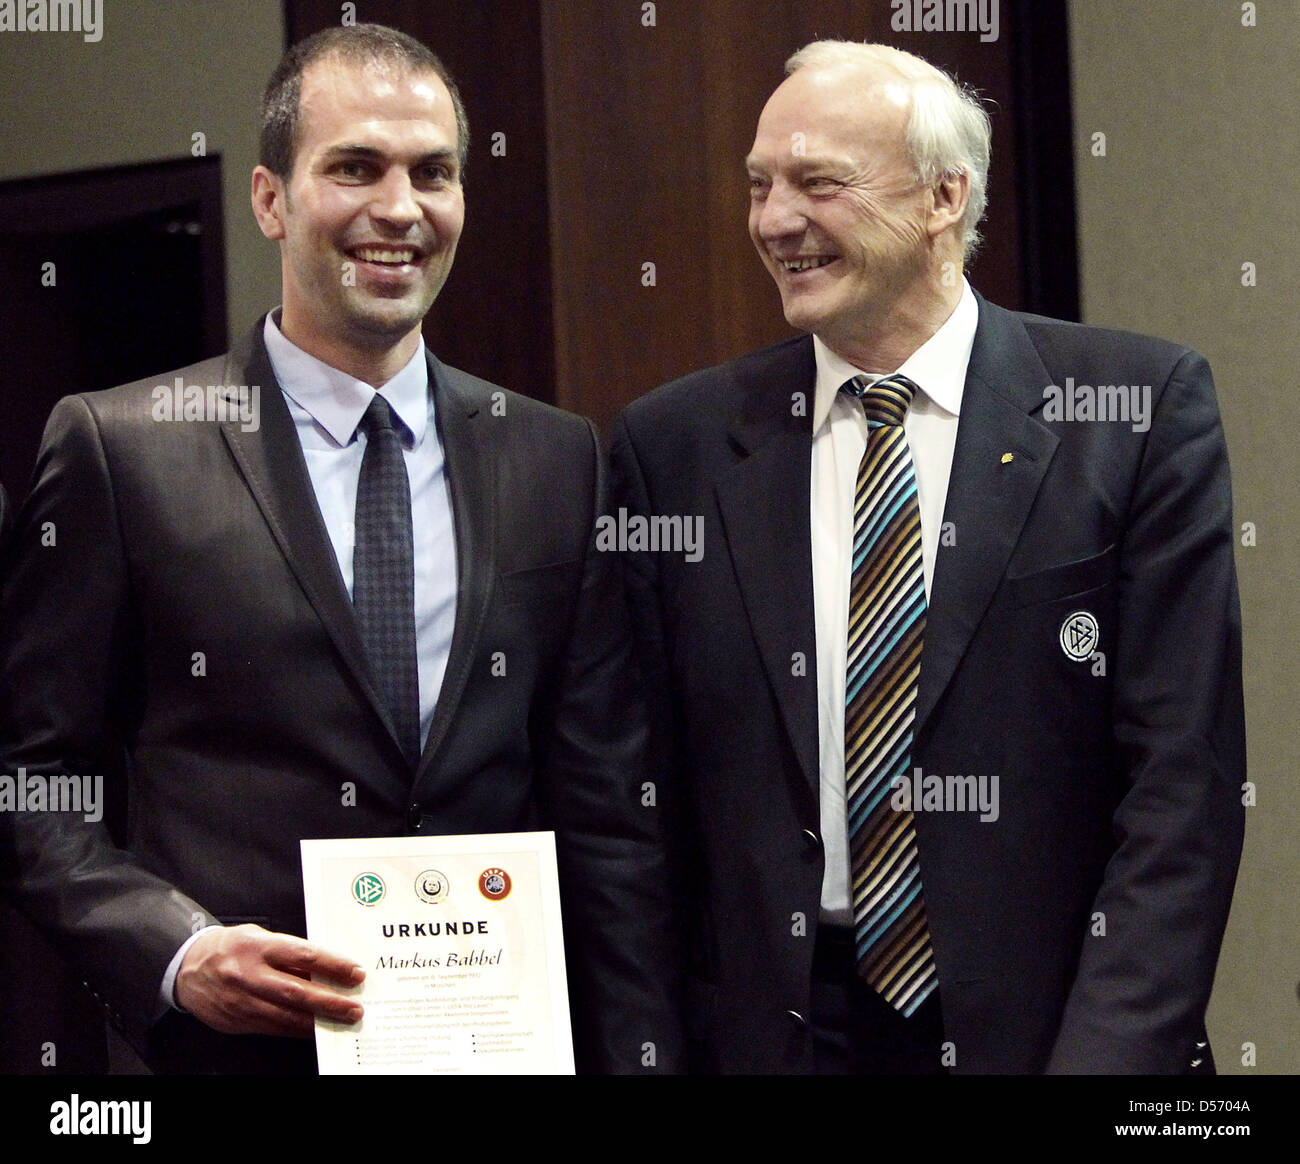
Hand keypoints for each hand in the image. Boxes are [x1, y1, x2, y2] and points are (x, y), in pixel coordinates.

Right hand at [175, 924, 364, 1037]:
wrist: (187, 968)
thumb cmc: (232, 948)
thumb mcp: (259, 938)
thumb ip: (289, 952)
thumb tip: (325, 968)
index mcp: (259, 947)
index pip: (304, 956)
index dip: (333, 966)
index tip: (355, 973)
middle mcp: (249, 975)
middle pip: (297, 991)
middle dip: (330, 1001)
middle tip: (355, 1006)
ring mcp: (241, 1001)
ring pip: (286, 1015)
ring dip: (317, 1021)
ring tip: (342, 1020)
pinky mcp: (236, 1021)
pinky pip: (273, 1028)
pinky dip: (297, 1030)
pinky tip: (315, 1030)